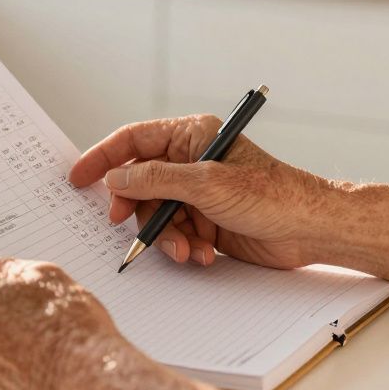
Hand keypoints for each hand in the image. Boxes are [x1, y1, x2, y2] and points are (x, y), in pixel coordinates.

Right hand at [69, 114, 330, 269]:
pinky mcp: (206, 221)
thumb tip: (115, 178)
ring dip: (167, 235)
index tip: (77, 177)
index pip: (134, 140)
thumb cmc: (271, 195)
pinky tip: (204, 253)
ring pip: (156, 214)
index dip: (103, 157)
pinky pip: (176, 233)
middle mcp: (191, 162)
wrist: (310, 230)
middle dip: (138, 209)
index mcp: (192, 136)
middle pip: (140, 183)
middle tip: (126, 223)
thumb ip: (155, 180)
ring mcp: (198, 193)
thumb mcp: (206, 184)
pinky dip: (184, 246)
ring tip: (187, 249)